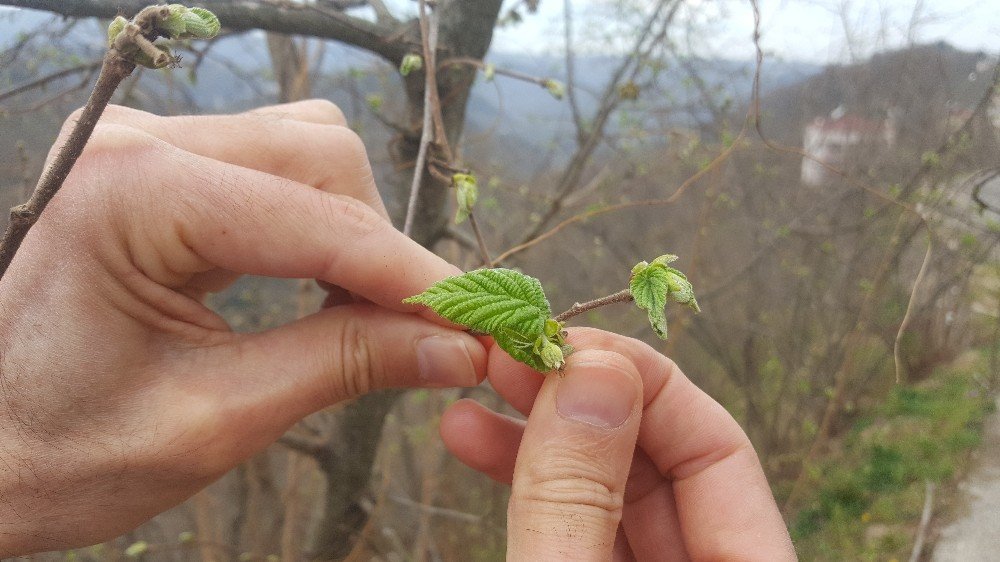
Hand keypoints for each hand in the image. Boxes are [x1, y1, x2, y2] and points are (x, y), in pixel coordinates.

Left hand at [0, 101, 486, 554]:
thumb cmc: (50, 453)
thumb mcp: (211, 422)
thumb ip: (340, 367)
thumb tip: (454, 347)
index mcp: (130, 195)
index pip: (318, 220)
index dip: (411, 277)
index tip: (479, 324)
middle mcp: (136, 143)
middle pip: (321, 157)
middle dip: (382, 246)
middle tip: (421, 330)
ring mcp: (141, 147)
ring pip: (303, 151)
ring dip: (352, 228)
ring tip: (369, 313)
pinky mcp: (153, 169)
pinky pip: (267, 171)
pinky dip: (316, 225)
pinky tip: (324, 286)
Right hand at [441, 328, 794, 560]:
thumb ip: (579, 498)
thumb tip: (595, 370)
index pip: (717, 451)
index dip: (641, 383)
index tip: (562, 343)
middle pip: (657, 465)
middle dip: (576, 402)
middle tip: (508, 356)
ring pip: (606, 494)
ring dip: (536, 439)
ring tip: (471, 397)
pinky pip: (573, 527)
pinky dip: (527, 487)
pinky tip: (476, 442)